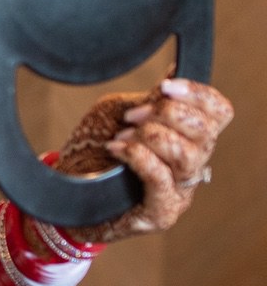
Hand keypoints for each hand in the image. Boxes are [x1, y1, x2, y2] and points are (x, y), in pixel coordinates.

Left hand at [54, 77, 232, 243]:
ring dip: (151, 136)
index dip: (198, 94)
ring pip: (187, 154)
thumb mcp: (122, 115)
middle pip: (206, 132)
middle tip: (132, 116)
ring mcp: (180, 193)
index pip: (219, 113)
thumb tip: (174, 73)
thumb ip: (151, 101)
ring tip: (122, 137)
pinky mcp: (162, 213)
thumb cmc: (94, 149)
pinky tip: (116, 149)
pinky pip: (160, 177)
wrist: (65, 190)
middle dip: (168, 114)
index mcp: (189, 139)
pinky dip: (137, 155)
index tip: (165, 85)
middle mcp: (192, 167)